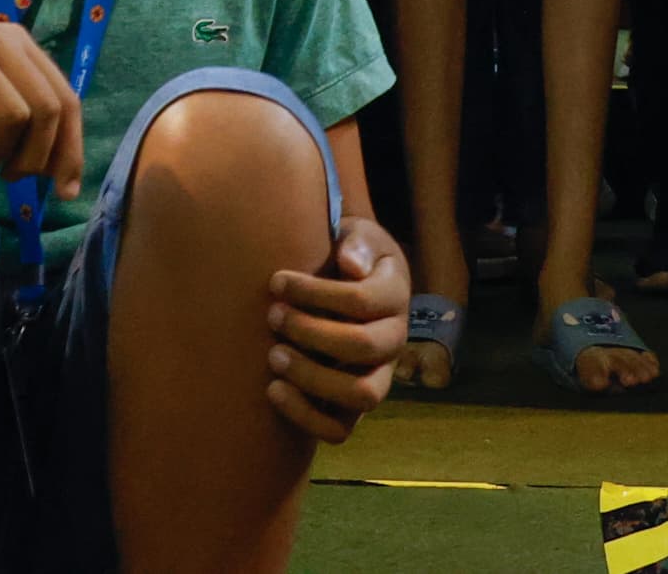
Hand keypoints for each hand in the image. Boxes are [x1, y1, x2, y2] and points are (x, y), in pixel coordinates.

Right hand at [0, 18, 84, 192]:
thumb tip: (60, 167)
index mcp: (16, 40)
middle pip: (47, 111)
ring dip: (2, 153)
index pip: (66, 99)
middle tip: (11, 177)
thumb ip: (18, 106)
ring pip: (14, 117)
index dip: (71, 150)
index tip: (65, 192)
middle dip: (37, 157)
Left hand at [263, 218, 409, 442]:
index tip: (276, 282)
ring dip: (311, 377)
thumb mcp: (358, 236)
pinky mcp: (353, 406)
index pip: (361, 301)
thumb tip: (350, 264)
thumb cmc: (348, 255)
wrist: (350, 282)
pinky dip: (306, 417)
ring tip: (272, 355)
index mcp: (395, 296)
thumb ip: (357, 243)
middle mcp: (394, 340)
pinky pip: (339, 430)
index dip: (314, 293)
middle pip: (363, 347)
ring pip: (360, 395)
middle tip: (273, 316)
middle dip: (311, 332)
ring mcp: (378, 376)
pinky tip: (274, 390)